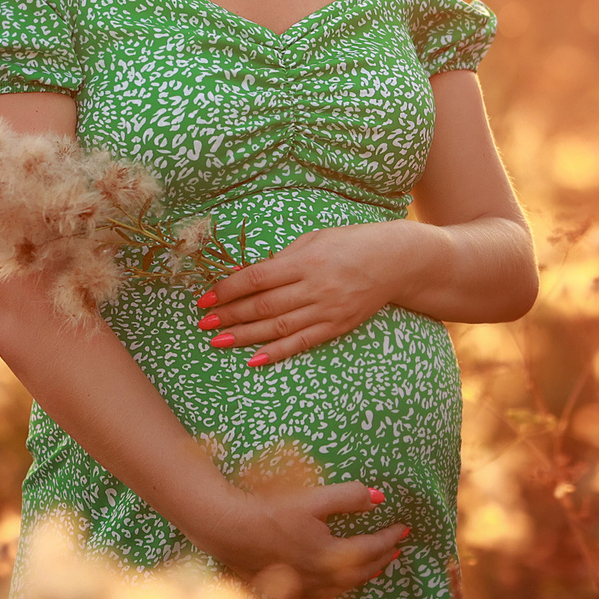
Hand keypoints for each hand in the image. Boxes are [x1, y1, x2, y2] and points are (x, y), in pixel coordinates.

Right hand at [186, 479, 407, 598]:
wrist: (228, 530)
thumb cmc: (270, 511)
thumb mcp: (312, 498)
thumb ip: (348, 497)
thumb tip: (380, 497)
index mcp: (330, 555)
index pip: (371, 548)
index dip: (390, 537)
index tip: (405, 528)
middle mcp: (320, 578)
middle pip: (362, 572)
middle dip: (383, 558)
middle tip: (397, 547)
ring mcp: (303, 588)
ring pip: (344, 587)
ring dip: (365, 574)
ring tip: (377, 564)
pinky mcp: (287, 592)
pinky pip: (325, 594)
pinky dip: (341, 586)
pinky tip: (340, 579)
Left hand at [194, 221, 432, 366]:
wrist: (394, 261)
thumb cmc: (350, 243)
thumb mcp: (314, 239)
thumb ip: (283, 259)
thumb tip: (249, 277)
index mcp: (307, 260)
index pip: (258, 277)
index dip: (229, 289)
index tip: (206, 298)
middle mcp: (315, 287)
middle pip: (264, 305)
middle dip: (231, 315)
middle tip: (204, 324)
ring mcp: (327, 310)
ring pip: (278, 328)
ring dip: (245, 336)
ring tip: (218, 341)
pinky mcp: (337, 326)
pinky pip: (302, 342)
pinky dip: (277, 352)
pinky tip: (254, 359)